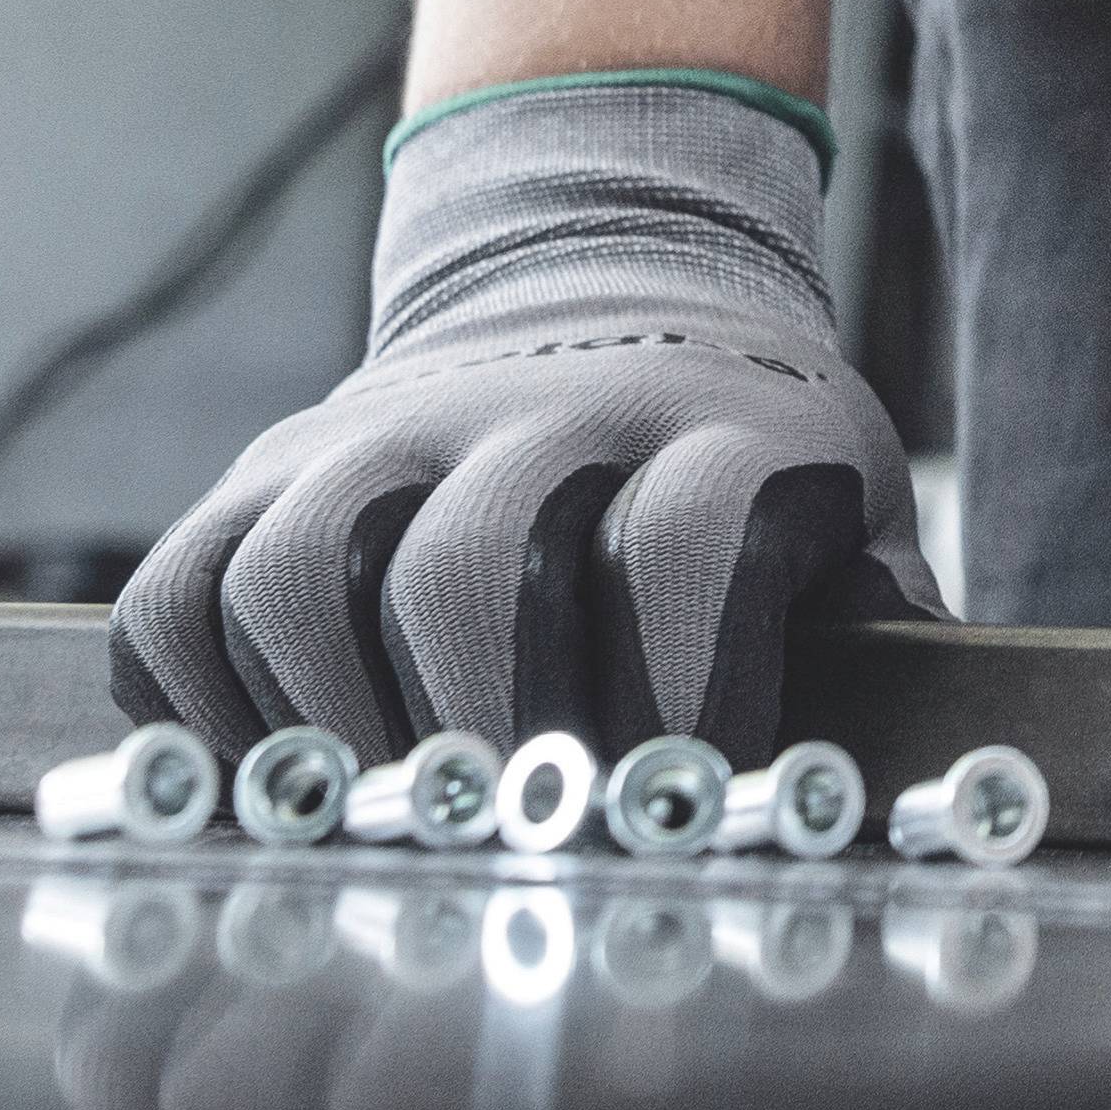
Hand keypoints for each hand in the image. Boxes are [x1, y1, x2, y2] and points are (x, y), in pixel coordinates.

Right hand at [111, 73, 939, 761]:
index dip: (681, 696)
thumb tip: (919, 790)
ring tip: (383, 825)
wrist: (618, 263)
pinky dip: (204, 701)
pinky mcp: (274, 461)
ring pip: (307, 573)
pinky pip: (191, 586)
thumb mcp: (853, 501)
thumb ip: (881, 627)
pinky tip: (267, 776)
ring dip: (334, 727)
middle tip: (510, 846)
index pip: (682, 548)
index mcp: (712, 424)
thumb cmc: (747, 449)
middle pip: (473, 568)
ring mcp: (389, 427)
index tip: (681, 809)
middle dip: (491, 733)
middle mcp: (539, 410)